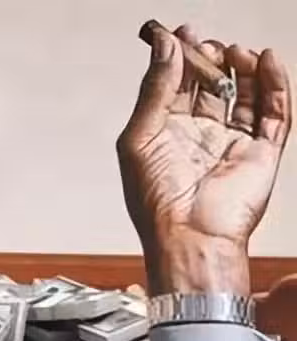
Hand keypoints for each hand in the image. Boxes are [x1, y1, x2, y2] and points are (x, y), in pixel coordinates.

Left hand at [117, 23, 291, 294]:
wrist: (188, 235)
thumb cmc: (155, 200)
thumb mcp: (140, 136)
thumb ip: (154, 89)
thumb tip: (164, 44)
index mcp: (165, 134)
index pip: (175, 85)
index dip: (178, 58)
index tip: (179, 32)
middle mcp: (199, 136)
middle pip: (210, 85)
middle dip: (208, 58)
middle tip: (205, 41)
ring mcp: (232, 142)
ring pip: (244, 93)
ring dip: (241, 67)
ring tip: (232, 51)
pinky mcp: (261, 151)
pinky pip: (274, 111)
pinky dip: (274, 83)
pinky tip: (266, 60)